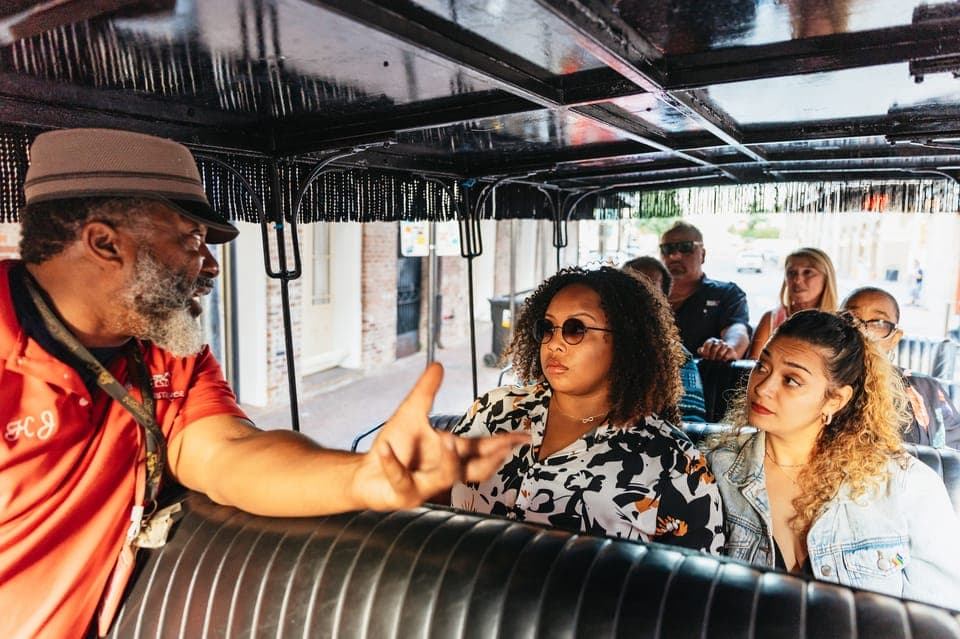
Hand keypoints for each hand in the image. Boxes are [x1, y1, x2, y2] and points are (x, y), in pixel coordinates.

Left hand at [353, 363, 527, 509]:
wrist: (365, 472)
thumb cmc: (394, 446)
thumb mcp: (410, 413)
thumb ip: (426, 391)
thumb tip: (438, 364)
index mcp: (450, 452)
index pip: (483, 447)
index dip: (504, 442)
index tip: (524, 436)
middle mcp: (443, 471)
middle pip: (475, 468)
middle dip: (490, 457)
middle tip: (502, 446)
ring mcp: (425, 485)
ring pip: (446, 476)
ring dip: (449, 459)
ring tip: (447, 439)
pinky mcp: (402, 494)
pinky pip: (401, 480)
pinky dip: (392, 463)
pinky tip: (385, 449)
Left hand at [697, 337, 736, 361]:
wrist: (727, 352)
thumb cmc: (714, 353)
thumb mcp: (706, 351)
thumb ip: (701, 351)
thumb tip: (700, 350)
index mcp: (711, 341)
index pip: (708, 344)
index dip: (706, 351)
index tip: (705, 357)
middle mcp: (719, 342)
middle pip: (715, 348)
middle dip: (712, 356)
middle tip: (711, 360)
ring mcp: (725, 345)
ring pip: (720, 353)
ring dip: (717, 358)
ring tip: (716, 361)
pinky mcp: (730, 350)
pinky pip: (726, 356)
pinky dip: (723, 360)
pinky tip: (722, 361)